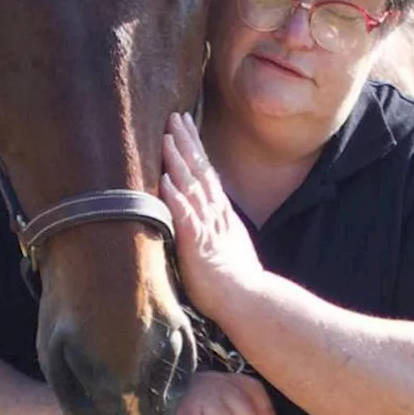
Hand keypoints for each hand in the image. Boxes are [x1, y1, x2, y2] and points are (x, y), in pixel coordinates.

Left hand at [161, 111, 265, 319]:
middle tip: (174, 115)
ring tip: (166, 137)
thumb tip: (198, 209)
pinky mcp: (197, 244)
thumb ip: (210, 223)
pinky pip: (186, 217)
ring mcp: (207, 227)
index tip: (183, 123)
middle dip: (186, 141)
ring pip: (192, 187)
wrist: (247, 299)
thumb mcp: (223, 241)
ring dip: (179, 161)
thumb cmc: (233, 277)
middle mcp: (214, 213)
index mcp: (219, 212)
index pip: (205, 171)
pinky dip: (176, 197)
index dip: (193, 146)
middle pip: (199, 170)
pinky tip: (166, 180)